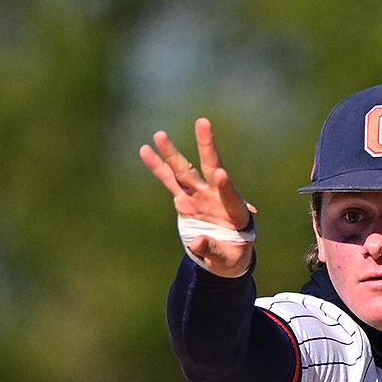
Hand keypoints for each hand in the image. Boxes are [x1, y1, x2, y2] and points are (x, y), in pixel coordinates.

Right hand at [139, 117, 255, 277]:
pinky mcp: (185, 200)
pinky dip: (158, 167)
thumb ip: (212, 249)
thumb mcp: (226, 258)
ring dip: (172, 153)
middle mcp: (217, 196)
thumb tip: (197, 242)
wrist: (225, 254)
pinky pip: (170, 181)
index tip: (221, 175)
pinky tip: (146, 150)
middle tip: (203, 123)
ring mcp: (200, 196)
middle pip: (211, 168)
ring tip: (159, 135)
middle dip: (207, 146)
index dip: (226, 186)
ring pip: (185, 171)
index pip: (230, 195)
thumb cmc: (231, 256)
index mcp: (235, 211)